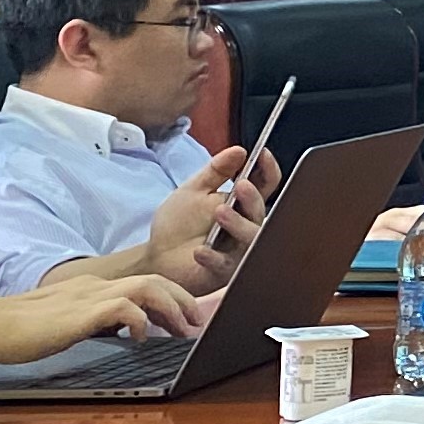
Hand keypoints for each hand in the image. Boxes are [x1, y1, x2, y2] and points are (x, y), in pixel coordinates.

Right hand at [0, 272, 205, 362]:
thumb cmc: (20, 331)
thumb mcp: (66, 325)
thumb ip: (93, 324)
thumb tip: (120, 334)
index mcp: (92, 289)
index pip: (142, 283)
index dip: (170, 298)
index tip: (185, 318)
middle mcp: (95, 287)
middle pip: (154, 280)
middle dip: (181, 301)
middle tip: (195, 324)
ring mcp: (88, 297)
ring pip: (147, 287)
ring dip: (171, 308)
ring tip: (181, 330)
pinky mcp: (79, 313)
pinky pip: (123, 307)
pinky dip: (140, 321)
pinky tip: (140, 339)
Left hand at [141, 146, 275, 289]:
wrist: (154, 256)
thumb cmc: (178, 224)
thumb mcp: (193, 190)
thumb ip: (216, 170)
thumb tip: (239, 150)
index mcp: (241, 204)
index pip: (265, 185)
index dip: (268, 169)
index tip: (262, 154)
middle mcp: (245, 226)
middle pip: (261, 212)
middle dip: (253, 199)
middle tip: (241, 186)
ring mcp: (238, 251)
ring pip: (252, 240)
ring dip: (239, 225)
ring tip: (219, 212)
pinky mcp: (225, 273)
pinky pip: (227, 266)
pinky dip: (215, 257)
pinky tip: (200, 251)